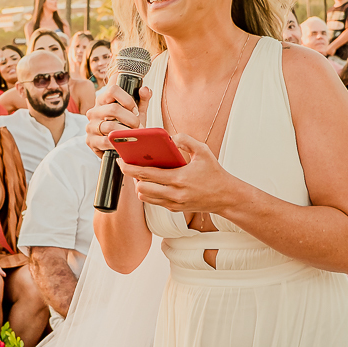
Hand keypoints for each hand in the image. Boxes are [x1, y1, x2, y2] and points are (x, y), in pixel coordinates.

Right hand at [86, 84, 152, 157]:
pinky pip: (106, 141)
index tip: (135, 110)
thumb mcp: (135, 112)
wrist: (117, 147)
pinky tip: (125, 144)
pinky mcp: (90, 141)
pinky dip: (119, 143)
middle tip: (138, 125)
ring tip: (134, 136)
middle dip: (131, 119)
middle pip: (113, 109)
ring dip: (126, 132)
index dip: (128, 100)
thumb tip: (145, 90)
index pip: (113, 90)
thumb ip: (142, 100)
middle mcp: (94, 111)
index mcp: (103, 100)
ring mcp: (91, 126)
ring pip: (110, 126)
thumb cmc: (126, 126)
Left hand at [118, 134, 234, 214]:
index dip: (130, 168)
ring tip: (141, 174)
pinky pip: (154, 202)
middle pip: (142, 188)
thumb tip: (170, 137)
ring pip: (145, 197)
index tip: (121, 161)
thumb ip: (186, 140)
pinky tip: (152, 182)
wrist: (226, 197)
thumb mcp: (203, 151)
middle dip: (133, 177)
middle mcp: (175, 193)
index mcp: (179, 178)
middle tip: (132, 166)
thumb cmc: (215, 173)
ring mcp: (174, 203)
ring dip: (140, 186)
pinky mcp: (175, 209)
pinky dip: (149, 192)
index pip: (147, 174)